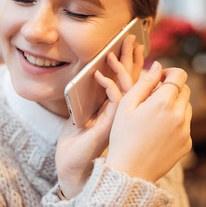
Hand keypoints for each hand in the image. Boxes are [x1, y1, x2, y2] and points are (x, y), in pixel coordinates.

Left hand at [55, 35, 143, 197]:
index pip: (126, 81)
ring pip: (128, 87)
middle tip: (134, 37)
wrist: (71, 169)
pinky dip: (107, 85)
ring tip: (126, 45)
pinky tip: (98, 72)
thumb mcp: (82, 116)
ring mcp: (116, 119)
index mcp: (112, 108)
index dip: (130, 63)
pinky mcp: (109, 125)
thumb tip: (94, 77)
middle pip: (130, 80)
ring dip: (125, 65)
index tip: (133, 45)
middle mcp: (118, 112)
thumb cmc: (75, 145)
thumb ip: (92, 100)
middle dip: (132, 58)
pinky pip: (114, 101)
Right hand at [106, 61, 192, 181]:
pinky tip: (158, 132)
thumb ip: (144, 82)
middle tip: (153, 98)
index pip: (179, 76)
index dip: (169, 73)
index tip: (159, 79)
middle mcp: (179, 115)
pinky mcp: (186, 143)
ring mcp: (185, 130)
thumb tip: (158, 66)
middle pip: (184, 90)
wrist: (130, 171)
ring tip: (154, 116)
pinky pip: (185, 124)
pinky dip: (175, 122)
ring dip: (174, 105)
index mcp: (163, 103)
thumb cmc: (122, 136)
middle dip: (171, 89)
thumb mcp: (126, 105)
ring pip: (186, 107)